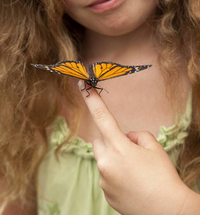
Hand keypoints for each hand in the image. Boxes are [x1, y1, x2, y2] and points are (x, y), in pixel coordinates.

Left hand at [79, 82, 199, 214]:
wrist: (167, 211)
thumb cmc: (162, 176)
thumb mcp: (154, 147)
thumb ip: (135, 136)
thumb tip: (125, 139)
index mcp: (118, 147)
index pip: (102, 116)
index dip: (91, 99)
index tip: (81, 84)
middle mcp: (106, 163)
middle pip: (100, 141)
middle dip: (111, 140)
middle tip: (130, 150)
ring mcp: (104, 180)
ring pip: (103, 158)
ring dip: (114, 158)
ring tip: (134, 170)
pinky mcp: (105, 193)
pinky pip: (106, 175)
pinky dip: (115, 174)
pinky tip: (131, 182)